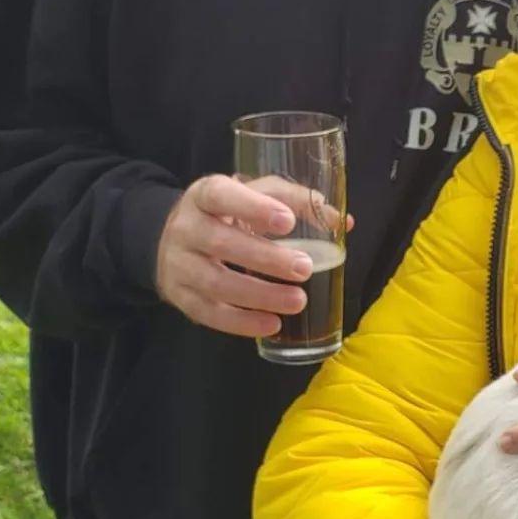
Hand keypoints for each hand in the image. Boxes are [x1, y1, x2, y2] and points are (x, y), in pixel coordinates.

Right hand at [155, 174, 350, 337]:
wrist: (174, 238)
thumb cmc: (228, 212)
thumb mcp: (254, 194)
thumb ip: (295, 201)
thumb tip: (343, 222)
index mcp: (205, 194)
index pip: (221, 195)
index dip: (253, 208)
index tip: (287, 221)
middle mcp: (186, 227)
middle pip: (221, 242)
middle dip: (266, 258)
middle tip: (305, 268)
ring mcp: (179, 264)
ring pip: (215, 283)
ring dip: (259, 295)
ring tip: (298, 301)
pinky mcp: (179, 296)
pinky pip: (208, 313)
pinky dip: (241, 323)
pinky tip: (272, 324)